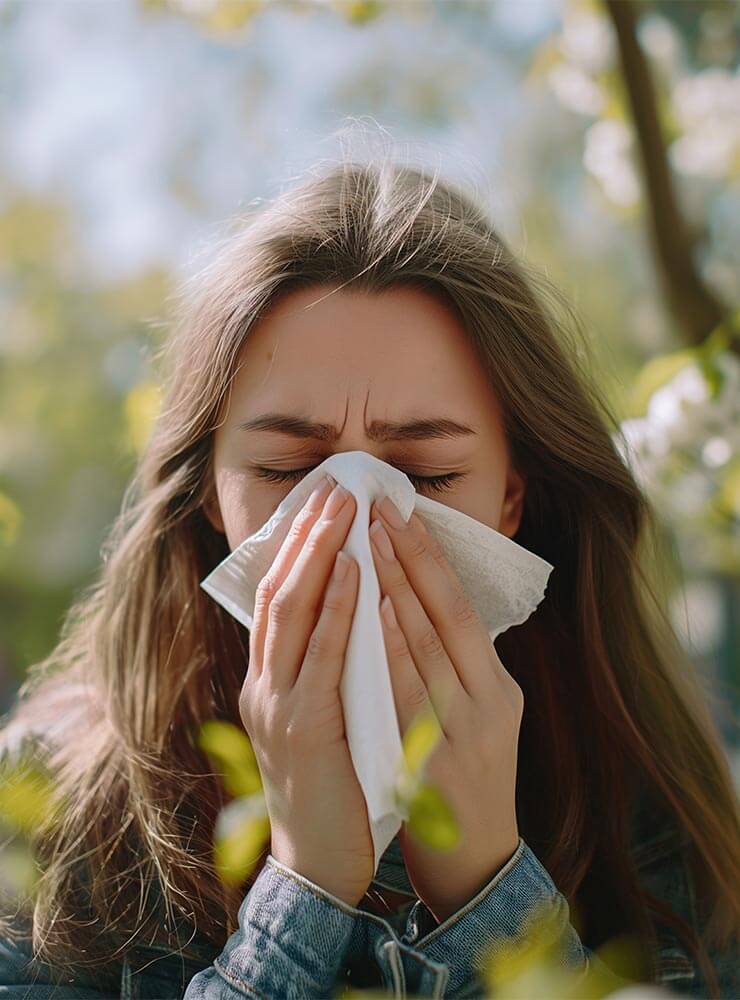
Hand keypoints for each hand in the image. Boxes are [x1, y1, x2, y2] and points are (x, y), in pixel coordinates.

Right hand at [239, 475, 374, 906]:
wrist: (319, 863)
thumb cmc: (331, 785)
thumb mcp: (320, 715)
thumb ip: (324, 666)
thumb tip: (353, 609)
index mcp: (268, 679)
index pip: (276, 596)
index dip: (296, 545)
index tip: (322, 500)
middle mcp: (261, 684)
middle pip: (277, 591)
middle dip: (306, 535)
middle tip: (336, 487)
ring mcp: (274, 706)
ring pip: (289, 613)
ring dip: (318, 555)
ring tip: (344, 510)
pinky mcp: (300, 730)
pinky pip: (320, 657)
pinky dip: (336, 610)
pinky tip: (354, 572)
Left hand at [368, 495, 522, 923]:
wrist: (475, 861)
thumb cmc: (468, 780)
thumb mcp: (480, 717)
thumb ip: (459, 668)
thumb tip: (421, 605)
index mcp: (500, 689)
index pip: (463, 608)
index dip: (433, 558)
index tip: (404, 513)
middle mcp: (488, 703)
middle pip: (447, 616)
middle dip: (410, 557)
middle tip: (379, 509)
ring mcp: (460, 732)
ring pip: (426, 646)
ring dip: (396, 589)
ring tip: (368, 540)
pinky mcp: (430, 760)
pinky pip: (403, 693)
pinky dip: (387, 648)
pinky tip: (370, 612)